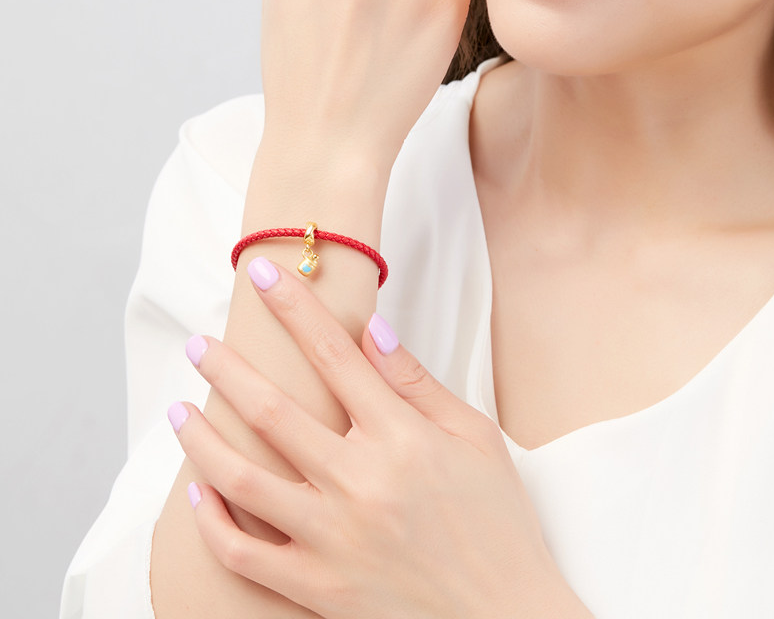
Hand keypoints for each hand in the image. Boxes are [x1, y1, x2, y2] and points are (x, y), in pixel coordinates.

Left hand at [168, 258, 562, 618]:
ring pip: (243, 481)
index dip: (296, 308)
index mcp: (402, 439)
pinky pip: (246, 555)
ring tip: (178, 409)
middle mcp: (360, 484)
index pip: (335, 355)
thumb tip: (373, 330)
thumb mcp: (475, 437)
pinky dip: (214, 521)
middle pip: (274, 411)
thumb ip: (417, 383)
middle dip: (228, 369)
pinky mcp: (319, 587)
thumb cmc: (496, 522)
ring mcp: (333, 540)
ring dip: (202, 439)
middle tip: (198, 344)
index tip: (265, 276)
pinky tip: (199, 490)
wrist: (508, 617)